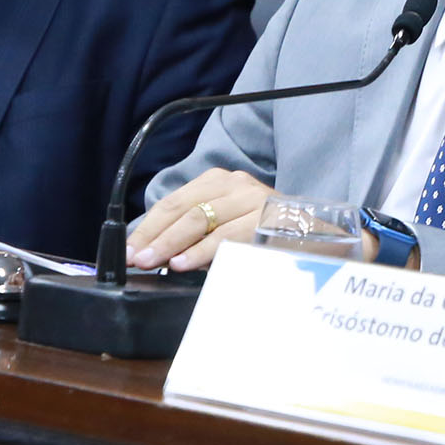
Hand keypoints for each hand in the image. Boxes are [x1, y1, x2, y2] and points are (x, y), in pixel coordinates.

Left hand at [130, 169, 279, 271]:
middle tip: (135, 258)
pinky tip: (184, 262)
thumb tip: (152, 252)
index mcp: (219, 181)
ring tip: (154, 261)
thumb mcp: (224, 225)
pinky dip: (201, 252)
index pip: (173, 202)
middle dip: (155, 236)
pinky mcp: (265, 217)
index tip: (128, 249)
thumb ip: (194, 233)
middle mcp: (235, 184)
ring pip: (201, 219)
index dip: (148, 226)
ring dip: (172, 244)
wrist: (315, 235)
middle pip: (184, 209)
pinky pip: (225, 236)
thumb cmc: (262, 234)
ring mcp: (251, 198)